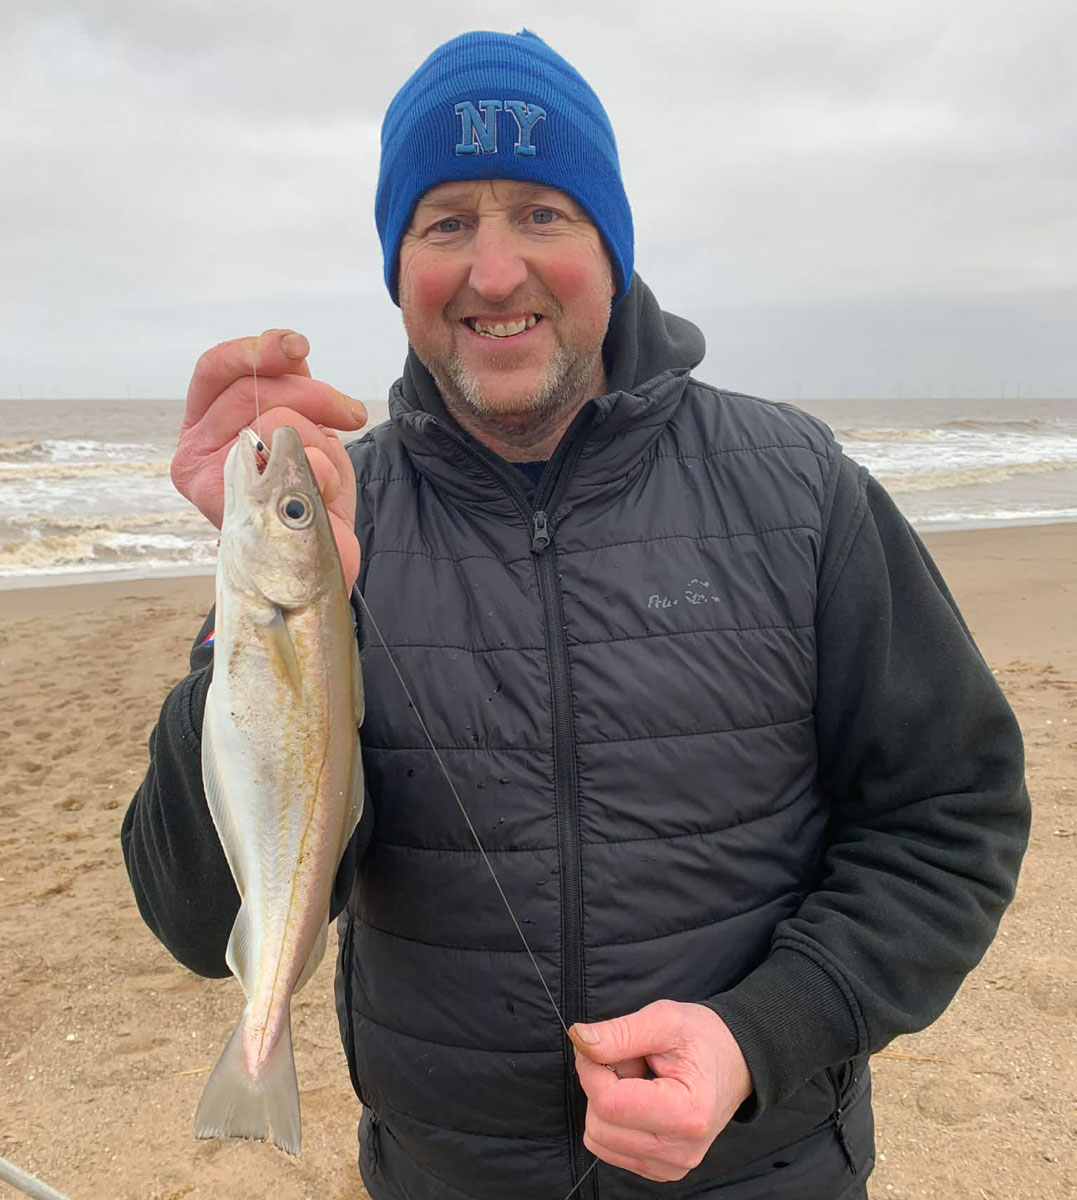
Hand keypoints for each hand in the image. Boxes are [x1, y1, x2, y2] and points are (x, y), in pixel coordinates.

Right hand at [172, 330, 367, 589]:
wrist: (319, 565)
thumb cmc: (307, 495)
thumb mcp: (302, 427)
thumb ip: (289, 386)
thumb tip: (290, 350)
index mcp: (201, 427)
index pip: (214, 369)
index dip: (257, 349)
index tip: (299, 346)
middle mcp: (193, 454)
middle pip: (254, 390)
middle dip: (314, 393)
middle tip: (349, 413)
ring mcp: (210, 483)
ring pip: (276, 419)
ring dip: (320, 436)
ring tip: (326, 466)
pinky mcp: (236, 507)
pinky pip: (293, 458)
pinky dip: (324, 469)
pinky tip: (320, 496)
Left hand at [569, 1000, 752, 1182]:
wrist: (735, 1061)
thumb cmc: (702, 1038)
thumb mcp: (664, 1019)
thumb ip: (619, 1033)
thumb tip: (579, 1040)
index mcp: (686, 1113)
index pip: (608, 1102)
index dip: (591, 1068)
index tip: (599, 1044)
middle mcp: (680, 1150)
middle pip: (599, 1124)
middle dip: (601, 1085)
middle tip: (630, 1061)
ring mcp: (671, 1166)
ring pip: (599, 1139)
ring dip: (607, 1104)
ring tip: (638, 1081)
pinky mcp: (660, 1170)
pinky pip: (610, 1148)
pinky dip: (615, 1121)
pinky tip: (641, 1100)